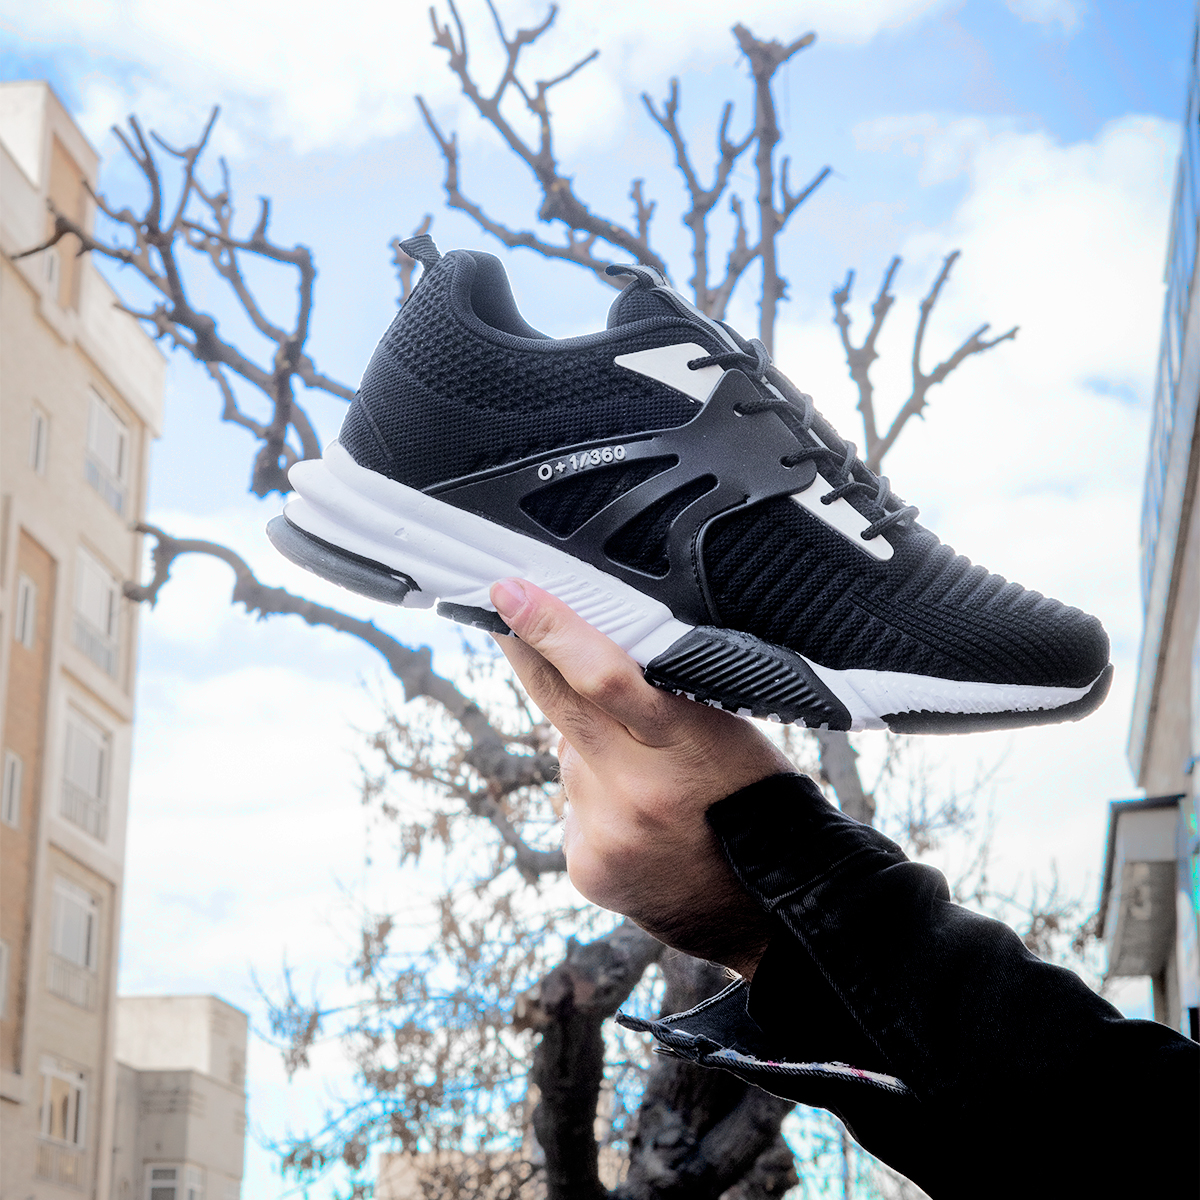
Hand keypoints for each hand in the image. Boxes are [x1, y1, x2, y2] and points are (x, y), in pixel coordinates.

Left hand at [490, 579, 793, 977]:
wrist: (763, 905)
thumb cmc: (750, 798)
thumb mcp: (726, 730)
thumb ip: (658, 700)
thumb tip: (583, 664)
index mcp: (685, 743)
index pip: (605, 675)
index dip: (551, 629)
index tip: (510, 593)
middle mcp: (637, 789)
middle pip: (560, 703)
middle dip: (525, 650)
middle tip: (500, 613)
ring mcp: (606, 832)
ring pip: (570, 759)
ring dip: (592, 754)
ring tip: (648, 784)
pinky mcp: (586, 866)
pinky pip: (573, 809)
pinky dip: (594, 802)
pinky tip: (636, 824)